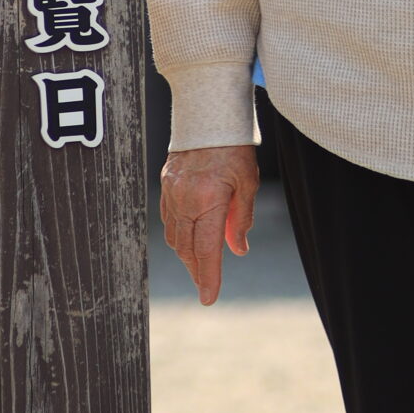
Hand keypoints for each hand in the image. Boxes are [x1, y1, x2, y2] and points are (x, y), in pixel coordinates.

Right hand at [160, 144, 260, 305]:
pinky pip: (169, 219)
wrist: (207, 114)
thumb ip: (240, 219)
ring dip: (187, 254)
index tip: (208, 299)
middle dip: (197, 270)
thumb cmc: (233, 147)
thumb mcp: (247, 183)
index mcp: (208, 199)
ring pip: (174, 236)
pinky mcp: (165, 184)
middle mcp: (184, 199)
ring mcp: (171, 191)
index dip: (208, 277)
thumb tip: (238, 249)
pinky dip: (179, 234)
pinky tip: (189, 237)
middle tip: (206, 285)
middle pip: (186, 248)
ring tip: (200, 264)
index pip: (206, 249)